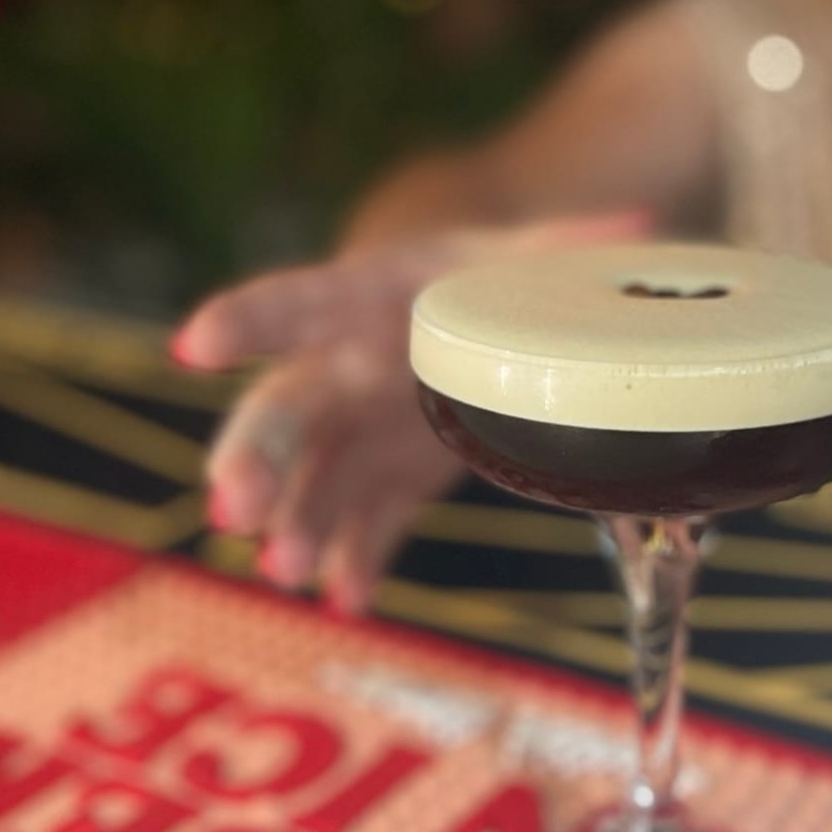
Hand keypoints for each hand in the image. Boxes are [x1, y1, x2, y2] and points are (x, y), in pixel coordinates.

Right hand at [172, 210, 652, 613]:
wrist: (481, 306)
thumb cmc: (490, 267)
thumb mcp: (530, 249)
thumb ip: (573, 247)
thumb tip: (637, 232)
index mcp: (371, 292)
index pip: (300, 301)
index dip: (248, 320)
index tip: (194, 346)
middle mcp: (350, 364)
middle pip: (288, 409)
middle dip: (256, 457)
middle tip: (231, 507)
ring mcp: (365, 429)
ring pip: (316, 479)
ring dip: (298, 524)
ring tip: (286, 573)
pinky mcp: (393, 476)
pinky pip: (368, 521)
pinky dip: (358, 558)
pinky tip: (346, 599)